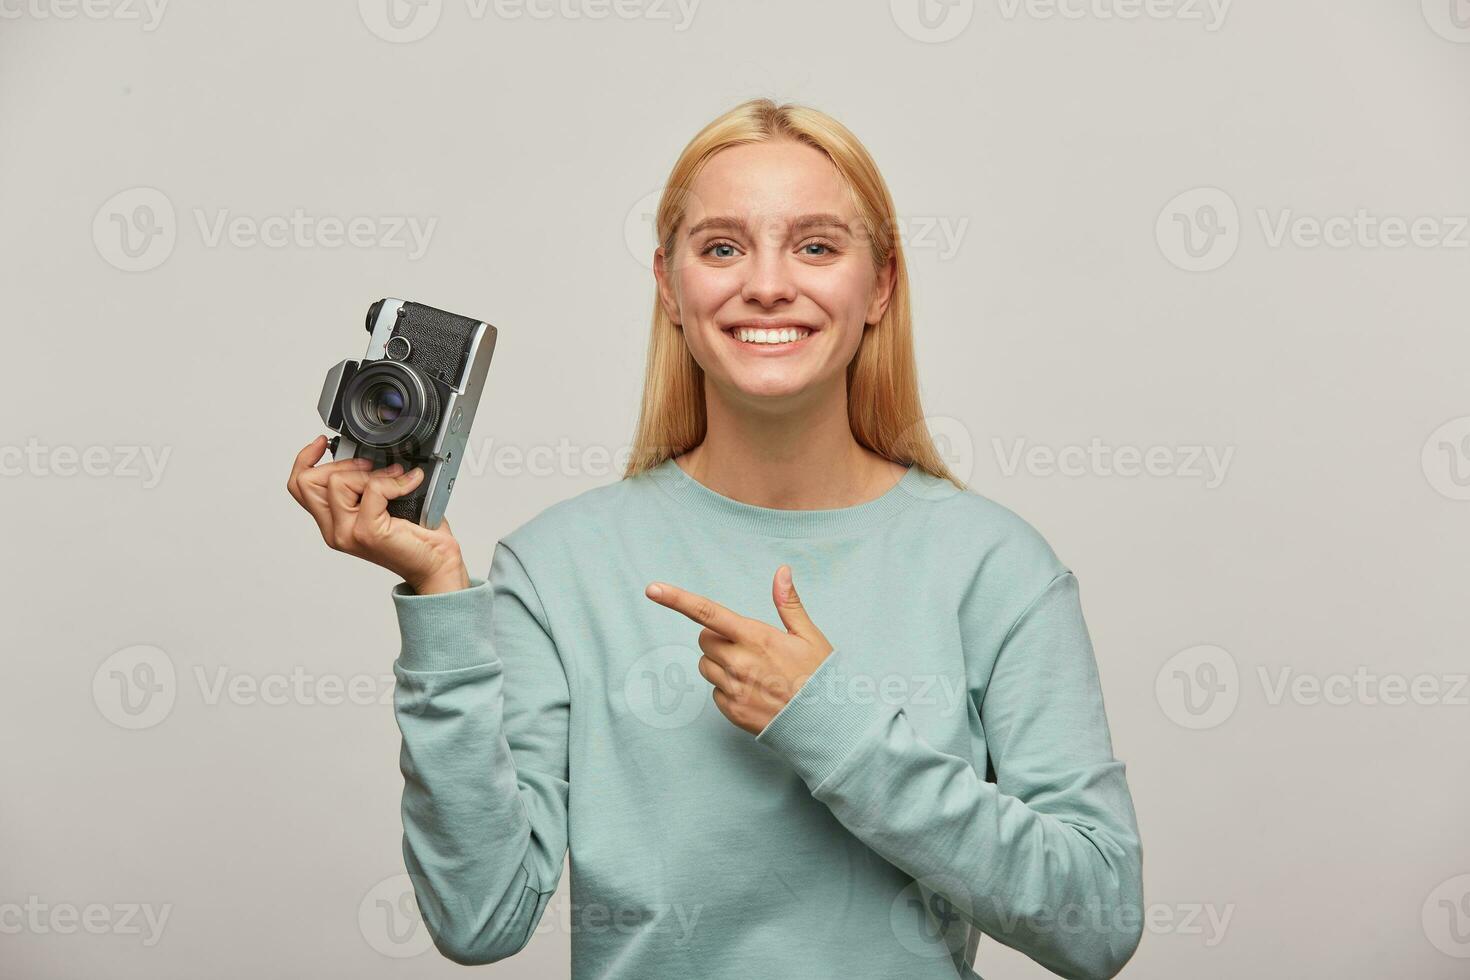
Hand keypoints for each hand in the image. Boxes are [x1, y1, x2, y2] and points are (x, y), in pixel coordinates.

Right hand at [286, 435, 470, 593]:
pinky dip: (395, 481)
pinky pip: (374, 488)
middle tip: (371, 468)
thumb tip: (368, 455)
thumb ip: (364, 487)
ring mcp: (348, 533)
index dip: (305, 459)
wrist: (436, 566)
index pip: (300, 487)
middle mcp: (335, 530)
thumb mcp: (382, 505)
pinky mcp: (368, 532)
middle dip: (342, 464)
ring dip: (369, 473)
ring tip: (394, 480)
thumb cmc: (416, 539)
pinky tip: (410, 484)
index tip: (323, 443)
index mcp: (334, 523)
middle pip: (309, 481)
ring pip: (337, 481)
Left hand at [643, 565, 833, 734]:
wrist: (825, 725)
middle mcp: (739, 662)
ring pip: (706, 666)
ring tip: (754, 672)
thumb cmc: (819, 677)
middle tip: (747, 647)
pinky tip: (754, 692)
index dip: (677, 599)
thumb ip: (788, 603)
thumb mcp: (809, 636)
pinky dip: (728, 689)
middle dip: (718, 639)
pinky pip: (715, 692)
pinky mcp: (731, 710)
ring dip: (721, 664)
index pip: (707, 613)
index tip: (652, 589)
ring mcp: (733, 688)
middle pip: (704, 640)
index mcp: (755, 637)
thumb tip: (781, 571)